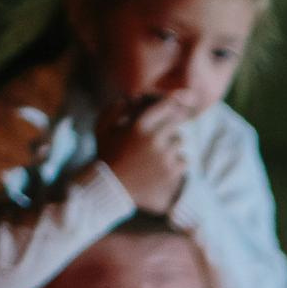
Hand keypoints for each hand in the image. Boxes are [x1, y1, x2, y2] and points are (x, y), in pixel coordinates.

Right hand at [97, 93, 187, 213]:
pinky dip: (177, 162)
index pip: (166, 105)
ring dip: (172, 144)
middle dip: (171, 123)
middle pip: (176, 121)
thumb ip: (115, 109)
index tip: (171, 107)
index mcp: (139, 125)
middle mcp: (153, 138)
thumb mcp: (102, 128)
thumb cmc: (105, 156)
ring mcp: (164, 156)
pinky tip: (164, 165)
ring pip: (180, 141)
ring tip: (158, 152)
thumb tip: (132, 98)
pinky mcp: (171, 172)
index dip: (170, 105)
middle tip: (165, 130)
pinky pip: (184, 160)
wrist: (109, 188)